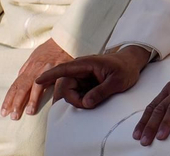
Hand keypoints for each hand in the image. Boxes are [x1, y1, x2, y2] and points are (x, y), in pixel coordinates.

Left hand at [2, 38, 70, 119]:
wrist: (65, 38)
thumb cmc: (51, 48)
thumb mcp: (35, 57)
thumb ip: (27, 70)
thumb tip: (19, 81)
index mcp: (28, 67)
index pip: (15, 85)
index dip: (9, 99)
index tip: (4, 111)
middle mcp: (36, 68)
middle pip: (23, 87)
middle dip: (16, 102)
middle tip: (13, 116)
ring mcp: (48, 68)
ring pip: (36, 85)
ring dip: (32, 99)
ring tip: (29, 112)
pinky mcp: (60, 67)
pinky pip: (54, 81)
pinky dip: (53, 91)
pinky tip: (52, 100)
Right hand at [36, 45, 150, 109]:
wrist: (132, 64)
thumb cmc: (126, 69)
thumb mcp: (118, 81)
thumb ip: (102, 91)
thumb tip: (85, 103)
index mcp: (87, 64)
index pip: (64, 69)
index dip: (50, 75)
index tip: (37, 81)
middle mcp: (80, 69)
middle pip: (65, 87)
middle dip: (72, 99)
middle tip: (88, 105)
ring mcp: (81, 76)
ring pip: (69, 92)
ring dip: (77, 101)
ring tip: (93, 101)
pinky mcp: (83, 83)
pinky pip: (76, 94)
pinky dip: (80, 100)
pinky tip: (90, 100)